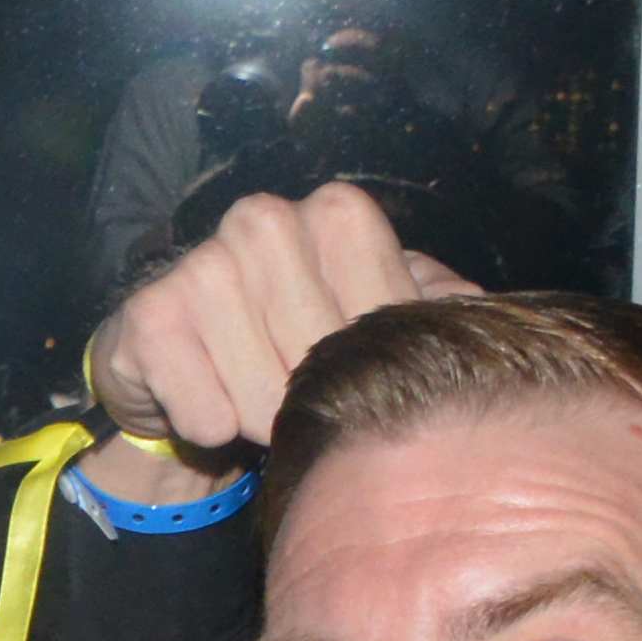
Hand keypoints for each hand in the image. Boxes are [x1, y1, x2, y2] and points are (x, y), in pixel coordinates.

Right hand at [79, 179, 475, 464]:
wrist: (189, 374)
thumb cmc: (294, 345)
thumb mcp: (374, 318)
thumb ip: (437, 309)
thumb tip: (493, 320)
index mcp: (335, 214)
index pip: (381, 306)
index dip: (366, 362)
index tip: (351, 373)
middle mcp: (266, 220)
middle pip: (321, 354)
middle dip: (311, 398)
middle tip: (295, 400)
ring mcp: (203, 263)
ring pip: (260, 386)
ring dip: (261, 418)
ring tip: (253, 409)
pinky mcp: (149, 317)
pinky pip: (202, 405)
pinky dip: (211, 426)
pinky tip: (207, 409)